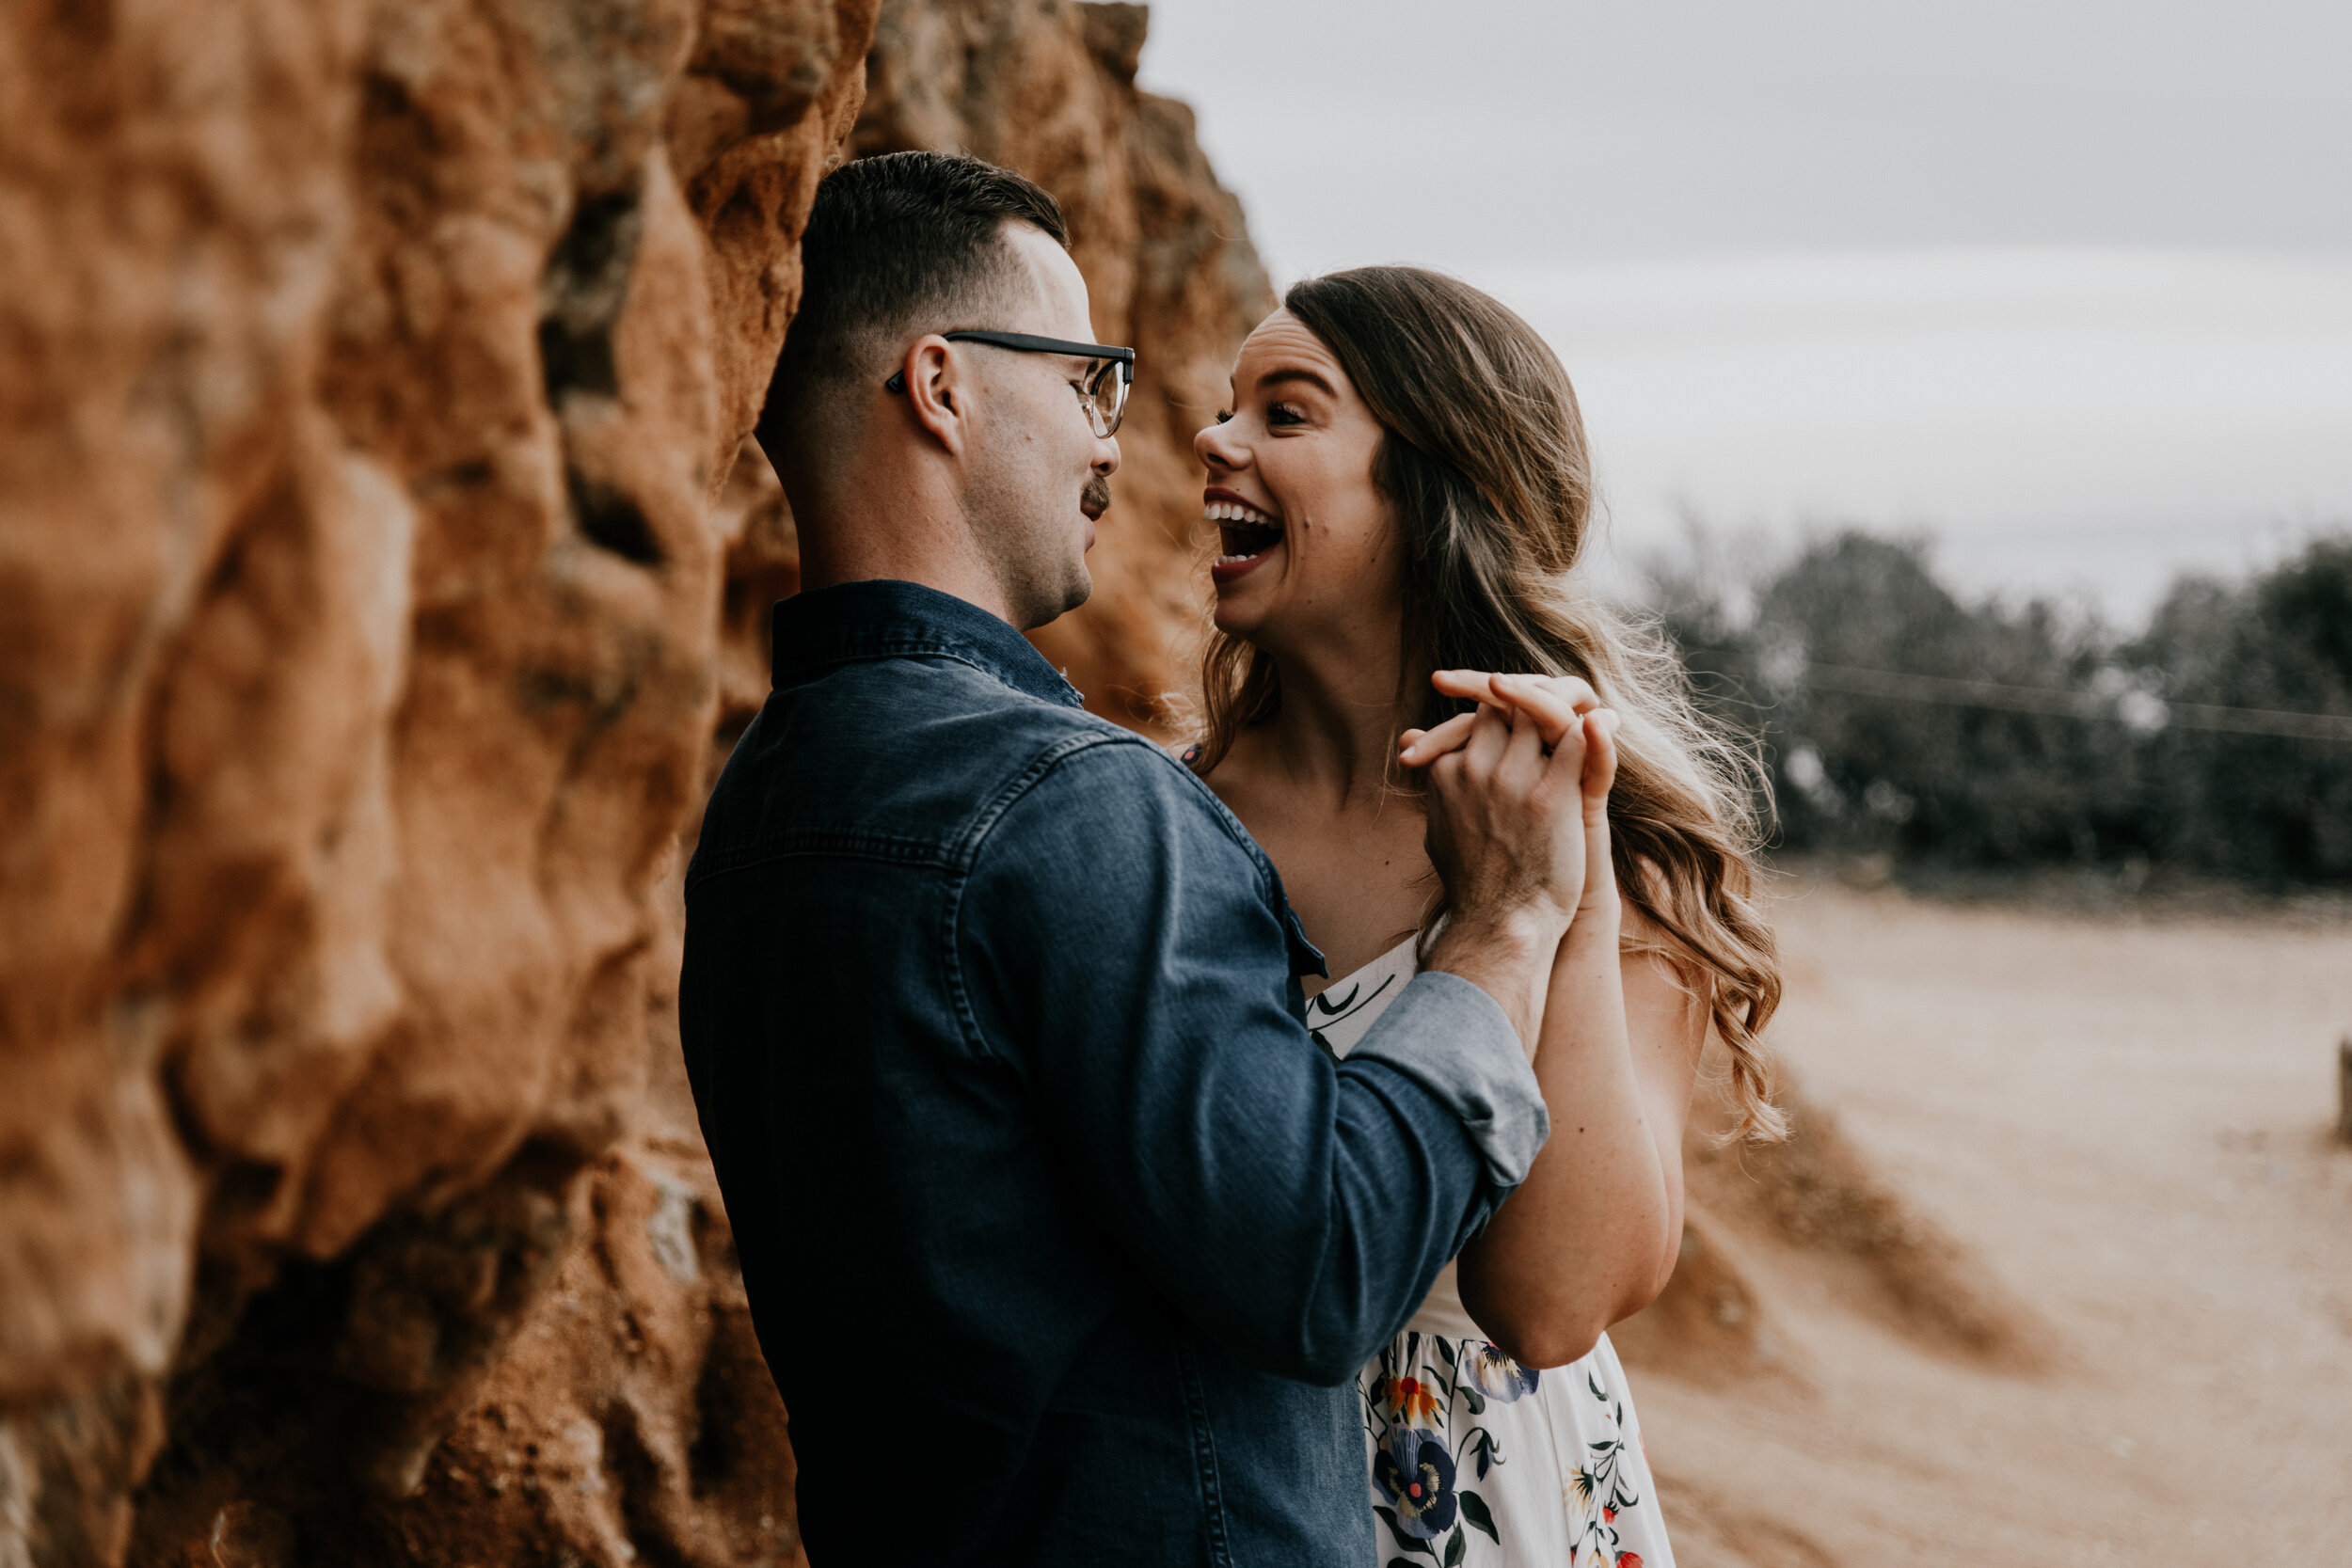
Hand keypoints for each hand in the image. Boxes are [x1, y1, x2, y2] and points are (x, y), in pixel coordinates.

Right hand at [1399, 675, 1596, 1051]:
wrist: (1501, 927)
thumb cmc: (1473, 885)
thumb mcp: (1436, 827)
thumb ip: (1431, 784)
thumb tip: (1414, 752)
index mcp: (1447, 773)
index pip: (1479, 716)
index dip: (1507, 708)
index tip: (1533, 715)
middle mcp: (1474, 769)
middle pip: (1507, 706)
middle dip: (1535, 698)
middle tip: (1568, 697)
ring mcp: (1511, 781)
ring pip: (1540, 715)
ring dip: (1567, 708)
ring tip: (1592, 705)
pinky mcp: (1550, 797)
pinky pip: (1577, 741)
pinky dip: (1596, 728)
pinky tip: (1609, 723)